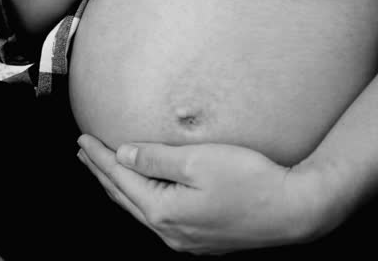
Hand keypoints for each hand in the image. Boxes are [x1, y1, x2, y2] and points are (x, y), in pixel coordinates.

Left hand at [76, 135, 332, 254]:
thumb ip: (156, 157)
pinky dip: (144, 198)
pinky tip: (146, 191)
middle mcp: (170, 232)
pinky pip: (160, 217)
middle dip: (103, 173)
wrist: (294, 210)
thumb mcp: (199, 161)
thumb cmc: (251, 181)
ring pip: (142, 210)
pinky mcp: (204, 239)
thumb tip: (124, 155)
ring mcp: (187, 239)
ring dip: (122, 187)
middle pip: (125, 197)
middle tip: (85, 152)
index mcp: (164, 211)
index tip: (83, 139)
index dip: (100, 157)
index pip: (121, 178)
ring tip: (108, 170)